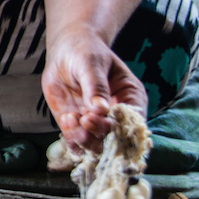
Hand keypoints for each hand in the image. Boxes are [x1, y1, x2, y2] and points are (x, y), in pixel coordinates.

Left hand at [42, 27, 147, 153]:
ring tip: (71, 119)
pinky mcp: (78, 127)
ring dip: (84, 139)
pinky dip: (71, 138)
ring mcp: (96, 123)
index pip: (132, 122)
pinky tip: (66, 118)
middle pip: (115, 138)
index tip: (99, 117)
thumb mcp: (92, 63)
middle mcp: (116, 116)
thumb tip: (101, 108)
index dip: (118, 126)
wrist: (66, 52)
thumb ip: (96, 86)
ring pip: (96, 146)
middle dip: (99, 133)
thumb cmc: (86, 52)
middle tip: (84, 118)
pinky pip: (76, 143)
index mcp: (131, 98)